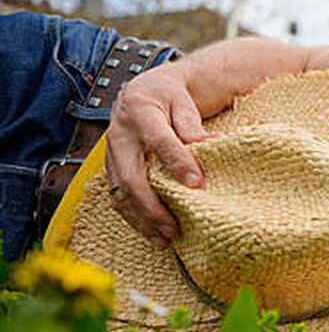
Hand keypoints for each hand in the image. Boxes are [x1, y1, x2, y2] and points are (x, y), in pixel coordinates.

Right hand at [105, 63, 216, 247]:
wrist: (141, 91)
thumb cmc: (167, 96)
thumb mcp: (182, 101)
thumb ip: (193, 125)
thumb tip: (212, 145)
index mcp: (140, 113)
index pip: (159, 140)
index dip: (178, 162)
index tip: (197, 183)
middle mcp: (120, 136)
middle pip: (132, 178)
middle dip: (153, 208)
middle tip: (176, 228)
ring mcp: (112, 154)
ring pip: (121, 193)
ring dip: (143, 220)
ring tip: (166, 240)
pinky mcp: (112, 168)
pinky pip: (118, 196)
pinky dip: (134, 218)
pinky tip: (153, 234)